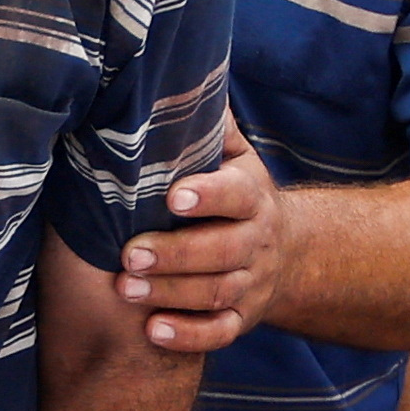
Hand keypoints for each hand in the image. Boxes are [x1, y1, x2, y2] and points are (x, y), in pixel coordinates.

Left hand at [113, 124, 288, 352]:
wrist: (286, 250)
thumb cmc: (236, 193)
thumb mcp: (232, 156)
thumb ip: (208, 127)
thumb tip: (177, 74)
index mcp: (252, 195)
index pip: (236, 194)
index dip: (208, 196)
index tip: (172, 196)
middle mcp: (258, 241)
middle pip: (222, 251)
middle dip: (174, 254)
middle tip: (127, 254)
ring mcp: (251, 283)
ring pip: (216, 293)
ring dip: (170, 293)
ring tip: (123, 289)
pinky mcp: (243, 318)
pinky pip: (221, 333)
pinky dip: (188, 336)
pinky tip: (152, 331)